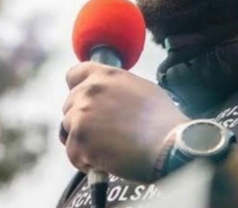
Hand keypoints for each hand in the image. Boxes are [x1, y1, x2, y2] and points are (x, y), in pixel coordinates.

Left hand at [61, 62, 189, 181]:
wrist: (169, 146)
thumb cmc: (162, 121)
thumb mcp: (142, 89)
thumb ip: (117, 87)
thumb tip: (110, 96)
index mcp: (105, 76)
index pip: (74, 75)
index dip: (77, 89)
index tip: (83, 101)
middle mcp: (89, 91)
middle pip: (69, 105)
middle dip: (82, 120)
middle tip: (104, 134)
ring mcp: (81, 115)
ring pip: (68, 129)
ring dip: (83, 141)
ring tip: (106, 150)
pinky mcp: (79, 140)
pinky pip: (72, 152)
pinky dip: (85, 161)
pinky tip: (104, 162)